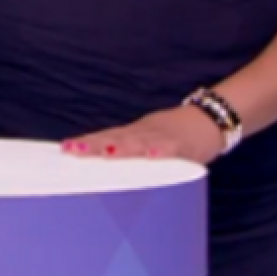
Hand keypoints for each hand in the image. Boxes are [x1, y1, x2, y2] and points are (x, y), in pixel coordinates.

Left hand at [61, 106, 224, 165]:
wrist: (211, 117)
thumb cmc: (177, 134)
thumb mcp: (149, 139)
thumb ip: (130, 149)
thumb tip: (104, 158)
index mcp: (134, 133)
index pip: (106, 137)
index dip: (86, 142)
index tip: (65, 148)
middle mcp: (143, 132)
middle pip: (116, 138)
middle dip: (94, 144)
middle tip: (72, 149)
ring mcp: (162, 136)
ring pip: (139, 141)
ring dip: (122, 147)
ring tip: (105, 152)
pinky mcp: (183, 144)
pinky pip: (172, 148)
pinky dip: (162, 151)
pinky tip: (152, 154)